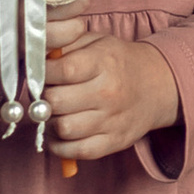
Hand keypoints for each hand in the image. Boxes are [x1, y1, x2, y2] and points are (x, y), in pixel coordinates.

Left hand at [37, 13, 179, 162]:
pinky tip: (60, 134)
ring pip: (63, 128)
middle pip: (57, 102)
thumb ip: (66, 43)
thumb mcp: (96, 41)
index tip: (41, 73)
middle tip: (47, 94)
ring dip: (50, 122)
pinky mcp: (114, 142)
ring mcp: (112, 120)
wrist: (157, 85)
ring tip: (55, 113)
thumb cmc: (118, 61)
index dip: (42, 73)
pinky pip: (77, 152)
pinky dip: (61, 146)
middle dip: (44, 98)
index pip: (62, 70)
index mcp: (104, 62)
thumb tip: (35, 53)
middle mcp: (108, 92)